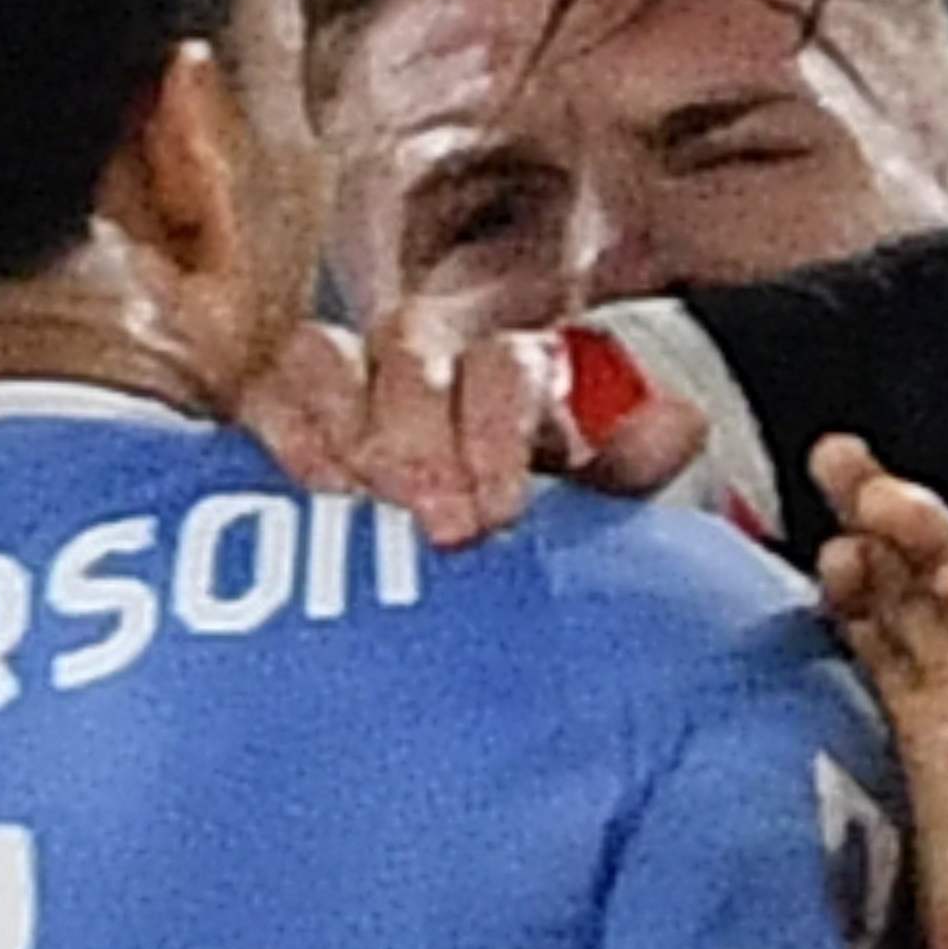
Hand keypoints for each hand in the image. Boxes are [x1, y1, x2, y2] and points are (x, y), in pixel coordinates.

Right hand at [242, 310, 709, 546]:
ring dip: (346, 421)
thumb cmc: (521, 541)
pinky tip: (313, 481)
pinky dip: (285, 426)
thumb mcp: (585, 509)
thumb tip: (682, 419)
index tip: (501, 512)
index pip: (510, 364)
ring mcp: (345, 377)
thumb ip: (627, 466)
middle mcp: (430, 360)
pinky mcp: (276, 408)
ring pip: (329, 352)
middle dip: (423, 434)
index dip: (501, 428)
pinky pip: (265, 388)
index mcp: (516, 377)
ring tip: (363, 501)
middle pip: (412, 348)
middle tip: (439, 523)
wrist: (442, 600)